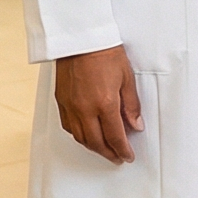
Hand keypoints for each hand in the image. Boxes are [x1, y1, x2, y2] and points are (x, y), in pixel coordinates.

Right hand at [54, 45, 141, 163]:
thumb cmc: (106, 53)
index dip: (123, 150)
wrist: (81, 39)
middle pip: (96, 142)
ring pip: (81, 137)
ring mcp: (71, 107)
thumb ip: (131, 105)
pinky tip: (87, 135)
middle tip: (118, 158)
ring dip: (93, 147)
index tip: (128, 156)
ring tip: (104, 150)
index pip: (115, 136)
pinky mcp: (61, 101)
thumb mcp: (127, 78)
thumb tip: (136, 125)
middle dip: (108, 153)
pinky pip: (69, 127)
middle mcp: (85, 109)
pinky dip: (79, 136)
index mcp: (105, 103)